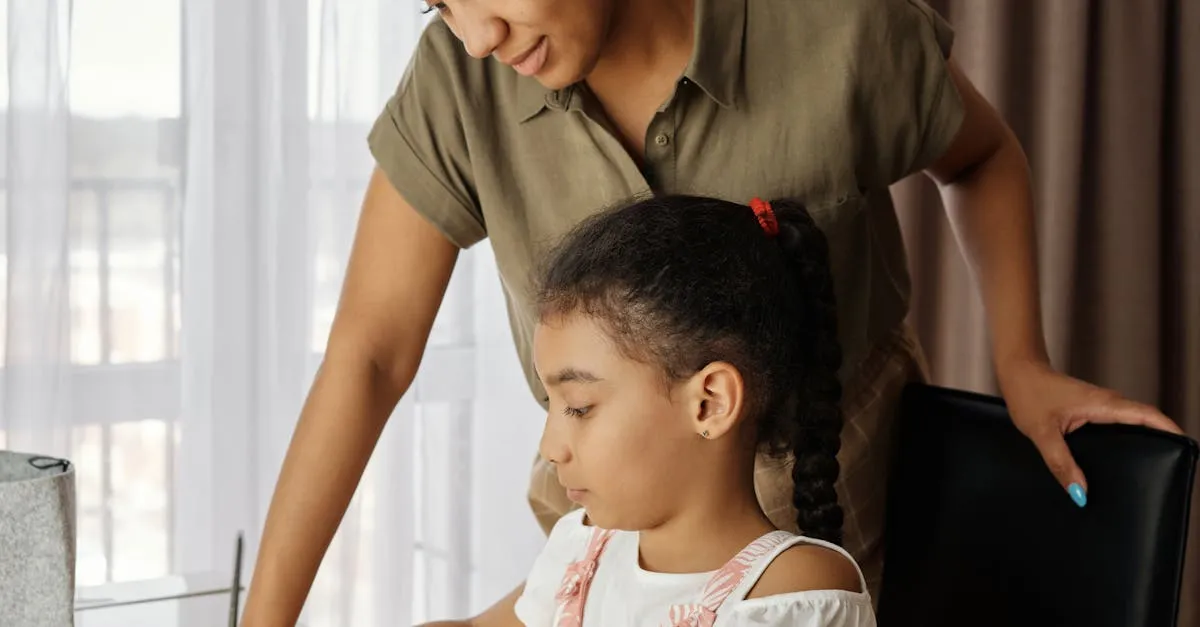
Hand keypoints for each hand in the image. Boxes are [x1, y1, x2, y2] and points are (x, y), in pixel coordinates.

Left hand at [998, 358, 1183, 506]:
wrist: (1016, 371)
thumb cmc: (1028, 392)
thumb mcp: (1042, 432)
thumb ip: (1060, 463)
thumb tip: (1080, 492)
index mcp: (1103, 405)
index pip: (1148, 416)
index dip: (1170, 431)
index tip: (1186, 449)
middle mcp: (1107, 403)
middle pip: (1146, 423)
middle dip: (1162, 442)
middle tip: (1170, 467)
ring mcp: (1099, 406)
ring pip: (1130, 424)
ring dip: (1143, 441)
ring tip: (1149, 468)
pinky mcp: (1090, 411)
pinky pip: (1116, 426)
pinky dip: (1124, 439)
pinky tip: (1117, 459)